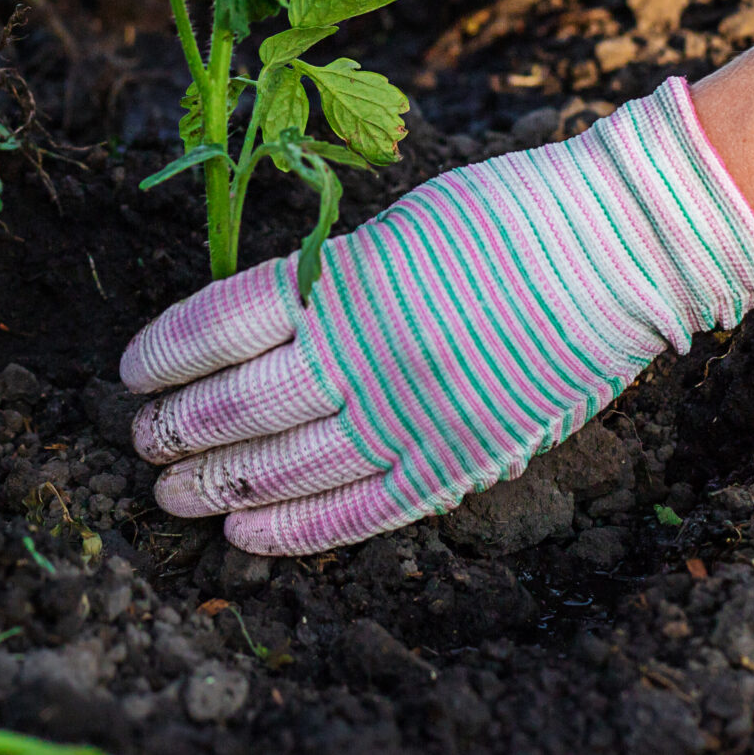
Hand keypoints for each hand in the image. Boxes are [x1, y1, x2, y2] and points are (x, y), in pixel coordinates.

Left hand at [119, 80, 753, 553]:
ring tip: (172, 491)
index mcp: (347, 279)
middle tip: (141, 442)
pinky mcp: (459, 457)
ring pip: (287, 465)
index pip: (221, 324)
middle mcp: (370, 351)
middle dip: (178, 429)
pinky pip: (361, 509)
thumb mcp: (396, 228)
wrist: (621, 248)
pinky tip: (246, 535)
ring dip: (218, 483)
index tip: (132, 372)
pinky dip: (297, 528)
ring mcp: (414, 412)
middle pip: (241, 403)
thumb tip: (256, 331)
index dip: (165, 353)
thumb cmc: (508, 219)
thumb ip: (328, 283)